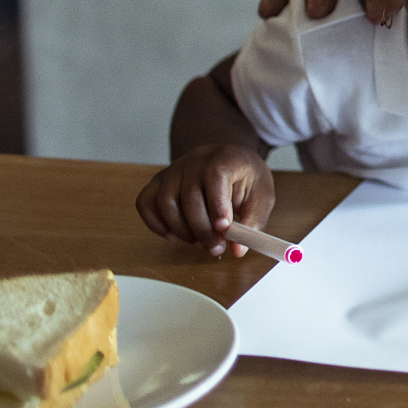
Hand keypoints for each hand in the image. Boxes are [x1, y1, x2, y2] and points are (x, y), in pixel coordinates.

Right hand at [136, 145, 274, 258]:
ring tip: (198, 241)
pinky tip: (175, 235)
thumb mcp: (262, 196)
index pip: (216, 174)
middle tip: (216, 248)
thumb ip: (253, 222)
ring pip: (165, 202)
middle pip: (190, 195)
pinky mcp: (158, 180)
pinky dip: (156, 224)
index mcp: (227, 157)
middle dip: (202, 229)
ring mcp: (174, 169)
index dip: (217, 203)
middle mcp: (196, 159)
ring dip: (181, 229)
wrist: (227, 160)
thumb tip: (238, 250)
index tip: (224, 228)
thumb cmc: (245, 178)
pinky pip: (146, 203)